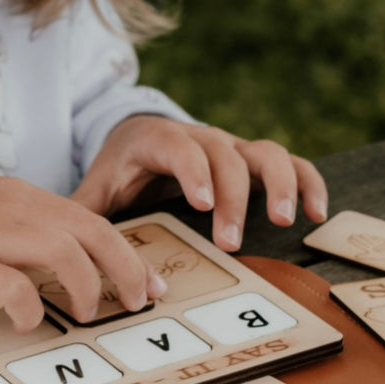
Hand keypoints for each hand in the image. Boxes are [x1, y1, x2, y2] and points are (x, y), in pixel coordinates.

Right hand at [0, 170, 162, 331]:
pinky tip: (25, 323)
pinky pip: (13, 289)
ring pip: (65, 253)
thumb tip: (52, 269)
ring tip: (89, 313)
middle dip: (127, 269)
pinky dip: (29, 309)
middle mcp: (8, 208)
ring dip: (87, 287)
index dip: (126, 252)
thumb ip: (14, 231)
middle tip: (141, 301)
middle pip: (92, 232)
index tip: (147, 281)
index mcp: (15, 196)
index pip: (89, 220)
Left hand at [73, 116, 327, 251]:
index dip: (193, 172)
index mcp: (158, 140)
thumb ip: (87, 213)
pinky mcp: (255, 160)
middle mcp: (201, 138)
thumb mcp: (99, 187)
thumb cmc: (121, 170)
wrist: (141, 136)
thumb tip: (68, 247)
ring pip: (266, 152)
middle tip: (231, 241)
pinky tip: (316, 213)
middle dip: (232, 198)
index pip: (180, 148)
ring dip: (278, 185)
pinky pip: (292, 163)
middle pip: (225, 156)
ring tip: (282, 221)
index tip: (200, 204)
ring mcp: (232, 147)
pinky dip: (308, 182)